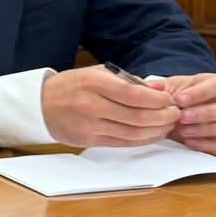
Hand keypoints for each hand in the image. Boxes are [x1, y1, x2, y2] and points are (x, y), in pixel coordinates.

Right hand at [41, 66, 181, 148]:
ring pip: (133, 133)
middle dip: (163, 117)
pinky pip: (123, 143)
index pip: (135, 95)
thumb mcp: (96, 73)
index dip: (158, 100)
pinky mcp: (89, 141)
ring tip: (168, 125)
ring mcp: (89, 126)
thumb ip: (128, 81)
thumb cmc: (72, 85)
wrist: (40, 105)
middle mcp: (91, 105)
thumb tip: (159, 87)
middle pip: (138, 117)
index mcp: (93, 83)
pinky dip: (142, 140)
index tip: (170, 99)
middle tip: (176, 114)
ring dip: (156, 131)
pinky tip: (152, 134)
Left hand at [154, 72, 215, 156]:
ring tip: (183, 131)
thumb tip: (153, 89)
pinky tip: (190, 142)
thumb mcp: (164, 88)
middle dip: (208, 113)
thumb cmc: (171, 98)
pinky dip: (209, 146)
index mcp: (213, 84)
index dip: (202, 92)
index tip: (179, 100)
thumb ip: (158, 87)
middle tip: (183, 117)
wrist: (168, 115)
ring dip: (210, 129)